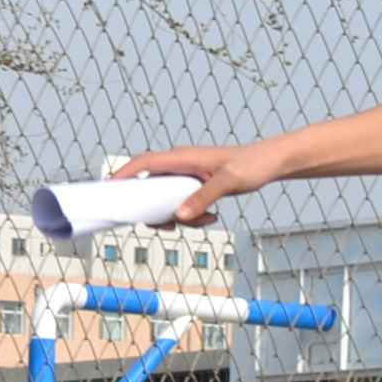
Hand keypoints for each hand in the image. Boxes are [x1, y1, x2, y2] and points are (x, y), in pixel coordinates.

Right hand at [110, 142, 279, 228]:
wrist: (272, 162)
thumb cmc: (253, 163)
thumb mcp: (228, 182)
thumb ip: (202, 198)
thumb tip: (179, 216)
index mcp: (183, 157)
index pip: (144, 163)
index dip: (123, 174)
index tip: (109, 189)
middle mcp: (181, 165)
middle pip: (150, 187)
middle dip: (154, 210)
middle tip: (165, 224)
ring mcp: (187, 176)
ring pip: (166, 200)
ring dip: (178, 216)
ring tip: (204, 219)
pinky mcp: (195, 186)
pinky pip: (182, 205)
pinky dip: (191, 216)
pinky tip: (211, 216)